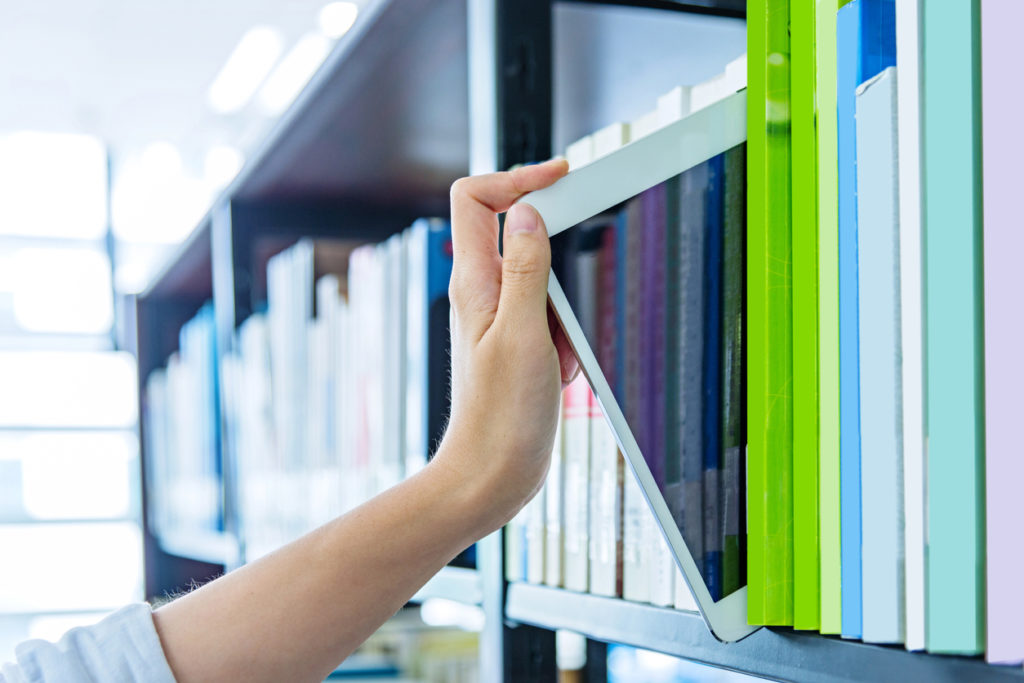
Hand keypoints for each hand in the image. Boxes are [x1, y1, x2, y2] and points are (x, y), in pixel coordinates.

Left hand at [435, 158, 577, 531]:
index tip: (560, 177)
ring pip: (540, 279)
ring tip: (561, 348)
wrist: (492, 475)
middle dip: (556, 250)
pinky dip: (567, 336)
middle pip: (513, 231)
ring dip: (566, 307)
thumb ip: (526, 269)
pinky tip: (562, 369)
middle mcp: (482, 294)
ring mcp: (500, 319)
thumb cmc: (502, 415)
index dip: (516, 177)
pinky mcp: (518, 344)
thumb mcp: (525, 333)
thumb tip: (527, 212)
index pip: (476, 198)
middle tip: (576, 279)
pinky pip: (551, 318)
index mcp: (475, 283)